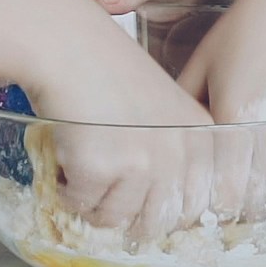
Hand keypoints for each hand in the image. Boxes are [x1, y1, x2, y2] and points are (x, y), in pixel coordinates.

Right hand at [16, 3, 219, 239]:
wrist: (67, 44)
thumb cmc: (107, 70)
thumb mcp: (163, 106)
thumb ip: (173, 153)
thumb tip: (158, 214)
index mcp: (200, 137)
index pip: (195, 206)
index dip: (161, 210)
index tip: (138, 202)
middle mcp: (178, 153)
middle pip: (156, 221)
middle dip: (125, 214)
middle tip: (104, 188)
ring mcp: (141, 163)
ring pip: (116, 220)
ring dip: (93, 203)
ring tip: (82, 167)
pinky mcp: (101, 168)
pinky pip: (81, 205)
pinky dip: (67, 190)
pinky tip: (65, 157)